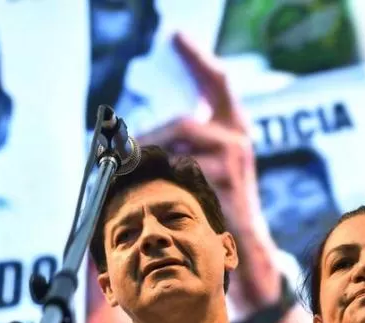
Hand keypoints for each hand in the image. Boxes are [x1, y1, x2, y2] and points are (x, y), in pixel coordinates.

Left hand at [137, 33, 281, 312]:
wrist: (245, 245)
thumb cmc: (218, 204)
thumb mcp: (204, 165)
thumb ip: (182, 143)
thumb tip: (131, 135)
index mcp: (233, 126)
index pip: (217, 81)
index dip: (197, 57)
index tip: (176, 35)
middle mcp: (237, 136)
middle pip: (183, 121)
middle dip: (149, 138)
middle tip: (119, 150)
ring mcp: (234, 157)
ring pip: (178, 143)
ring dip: (149, 157)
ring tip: (129, 175)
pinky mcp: (225, 179)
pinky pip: (180, 169)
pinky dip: (157, 177)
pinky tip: (143, 188)